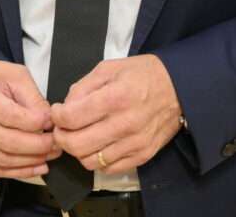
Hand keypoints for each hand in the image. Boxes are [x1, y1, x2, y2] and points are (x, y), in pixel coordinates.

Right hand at [0, 60, 60, 178]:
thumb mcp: (16, 74)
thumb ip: (33, 98)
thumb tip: (49, 122)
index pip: (8, 114)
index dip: (33, 122)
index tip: (51, 121)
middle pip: (6, 141)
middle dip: (36, 145)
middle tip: (56, 142)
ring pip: (1, 159)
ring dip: (30, 161)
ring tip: (50, 154)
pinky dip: (18, 171)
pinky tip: (35, 166)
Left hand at [50, 55, 181, 174]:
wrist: (179, 88)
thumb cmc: (143, 74)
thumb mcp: (111, 68)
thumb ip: (84, 86)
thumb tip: (66, 106)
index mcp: (116, 97)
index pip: (72, 117)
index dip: (56, 116)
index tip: (56, 112)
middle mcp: (125, 124)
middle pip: (76, 144)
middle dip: (61, 137)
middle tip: (62, 127)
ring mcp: (134, 143)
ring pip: (89, 161)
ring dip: (78, 150)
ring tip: (80, 135)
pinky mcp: (142, 156)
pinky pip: (108, 169)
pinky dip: (97, 159)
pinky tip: (98, 144)